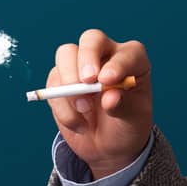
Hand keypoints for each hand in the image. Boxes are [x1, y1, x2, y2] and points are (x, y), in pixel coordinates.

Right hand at [47, 28, 153, 178]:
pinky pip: (53, 84)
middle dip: (86, 58)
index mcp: (132, 61)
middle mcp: (106, 56)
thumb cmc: (126, 127)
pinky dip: (63, 107)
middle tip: (87, 82)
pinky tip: (79, 124)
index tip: (107, 81)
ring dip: (70, 83)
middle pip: (91, 39)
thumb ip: (123, 108)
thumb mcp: (133, 122)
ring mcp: (80, 65)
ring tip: (85, 110)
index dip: (117, 63)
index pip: (126, 53)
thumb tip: (109, 98)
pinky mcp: (61, 80)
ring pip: (66, 55)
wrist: (108, 146)